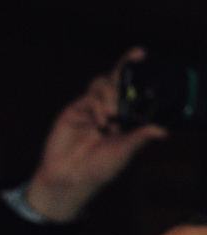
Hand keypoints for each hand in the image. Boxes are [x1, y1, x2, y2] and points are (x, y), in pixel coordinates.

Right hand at [25, 50, 167, 222]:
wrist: (70, 179)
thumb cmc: (99, 169)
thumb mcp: (125, 152)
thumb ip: (141, 138)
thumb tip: (164, 131)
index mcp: (123, 117)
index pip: (132, 90)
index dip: (137, 73)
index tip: (143, 56)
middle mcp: (106, 109)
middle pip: (115, 79)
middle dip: (125, 65)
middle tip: (138, 54)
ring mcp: (89, 109)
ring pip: (101, 84)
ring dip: (111, 93)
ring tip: (115, 113)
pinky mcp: (73, 112)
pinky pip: (88, 99)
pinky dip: (97, 106)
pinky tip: (102, 122)